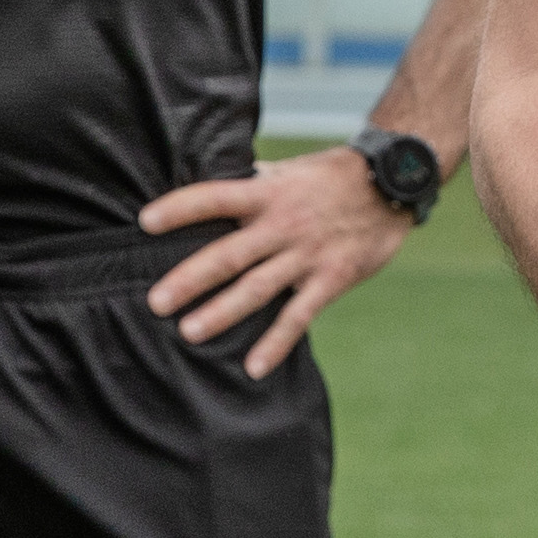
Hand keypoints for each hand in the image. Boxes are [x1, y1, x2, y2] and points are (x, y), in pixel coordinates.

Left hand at [140, 143, 416, 379]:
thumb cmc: (331, 176)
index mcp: (267, 192)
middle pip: (229, 253)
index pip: (214, 197)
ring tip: (189, 332)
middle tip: (156, 301)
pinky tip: (253, 367)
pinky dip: (276, 343)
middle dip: (190, 278)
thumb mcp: (289, 171)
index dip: (180, 208)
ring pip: (258, 288)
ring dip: (222, 312)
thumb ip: (252, 183)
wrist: (392, 182)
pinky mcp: (331, 279)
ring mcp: (307, 254)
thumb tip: (210, 181)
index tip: (145, 223)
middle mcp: (283, 224)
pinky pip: (299, 316)